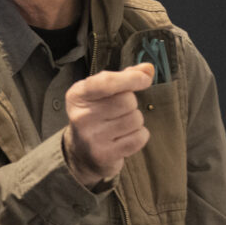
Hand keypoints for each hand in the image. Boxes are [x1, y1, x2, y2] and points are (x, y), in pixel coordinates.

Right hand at [62, 62, 154, 184]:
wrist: (82, 153)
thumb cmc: (97, 116)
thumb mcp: (102, 93)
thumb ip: (124, 77)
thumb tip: (148, 69)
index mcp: (77, 95)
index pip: (107, 82)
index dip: (130, 79)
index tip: (145, 79)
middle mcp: (81, 116)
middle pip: (127, 101)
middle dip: (131, 104)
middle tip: (119, 111)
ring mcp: (91, 138)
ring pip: (135, 119)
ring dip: (135, 121)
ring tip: (120, 126)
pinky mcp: (104, 155)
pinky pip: (139, 138)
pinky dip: (139, 136)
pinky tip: (125, 137)